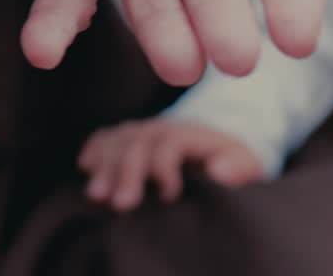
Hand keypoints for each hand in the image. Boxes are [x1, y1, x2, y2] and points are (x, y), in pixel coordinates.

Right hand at [79, 118, 263, 209]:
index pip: (169, 143)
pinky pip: (107, 137)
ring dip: (105, 165)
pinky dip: (95, 148)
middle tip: (120, 204)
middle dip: (126, 172)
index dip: (165, 167)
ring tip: (96, 195)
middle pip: (137, 143)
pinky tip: (85, 164)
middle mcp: (162, 128)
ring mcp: (143, 131)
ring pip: (118, 140)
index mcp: (191, 133)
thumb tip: (217, 171)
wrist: (223, 140)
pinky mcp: (132, 138)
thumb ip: (236, 167)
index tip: (170, 195)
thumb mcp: (248, 163)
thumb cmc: (236, 160)